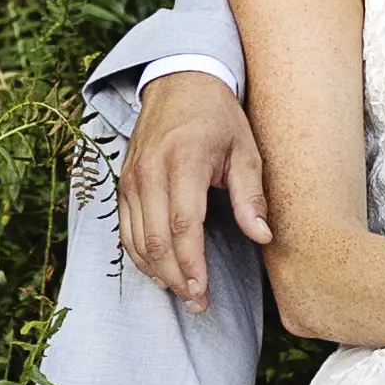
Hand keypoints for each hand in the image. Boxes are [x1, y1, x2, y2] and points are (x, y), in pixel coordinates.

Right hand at [117, 68, 268, 311]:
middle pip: (156, 240)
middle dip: (176, 278)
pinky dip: (140, 255)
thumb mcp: (246, 150)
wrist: (179, 81)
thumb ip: (252, 196)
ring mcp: (131, 177)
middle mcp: (150, 171)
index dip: (192, 265)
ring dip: (157, 272)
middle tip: (197, 303)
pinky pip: (125, 229)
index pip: (183, 226)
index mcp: (183, 161)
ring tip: (183, 292)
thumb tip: (262, 236)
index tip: (204, 292)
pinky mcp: (122, 182)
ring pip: (136, 239)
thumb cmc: (219, 117)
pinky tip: (160, 271)